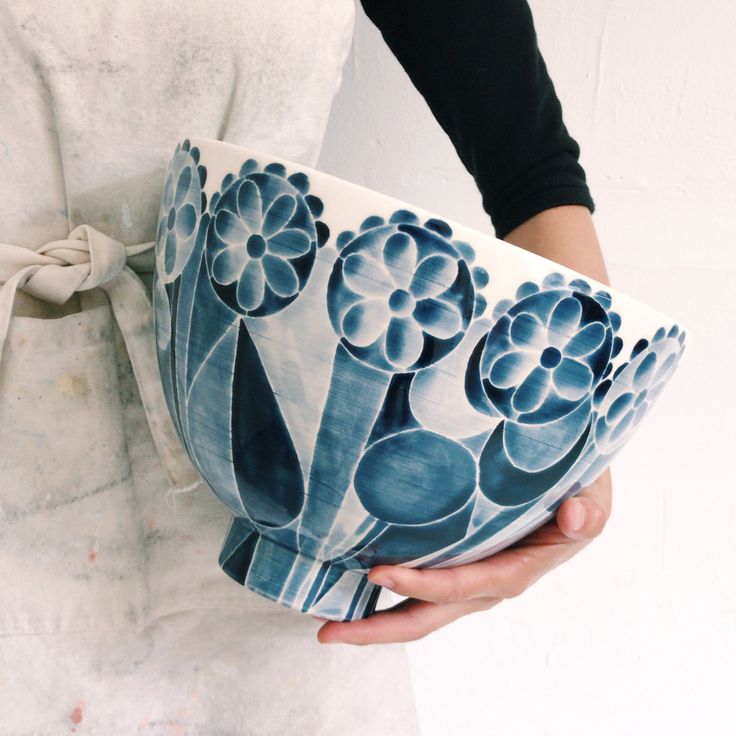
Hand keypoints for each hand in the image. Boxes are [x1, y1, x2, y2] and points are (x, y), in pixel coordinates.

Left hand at [316, 467, 611, 644]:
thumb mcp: (594, 492)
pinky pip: (424, 587)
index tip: (378, 572)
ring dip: (376, 619)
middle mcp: (490, 582)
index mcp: (518, 568)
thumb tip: (574, 517)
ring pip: (421, 609)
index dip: (421, 584)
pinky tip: (354, 586)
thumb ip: (588, 509)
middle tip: (328, 631)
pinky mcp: (463, 563)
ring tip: (330, 623)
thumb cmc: (580, 487)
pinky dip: (390, 593)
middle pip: (429, 616)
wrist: (575, 484)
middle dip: (379, 628)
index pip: (462, 586)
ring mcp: (473, 577)